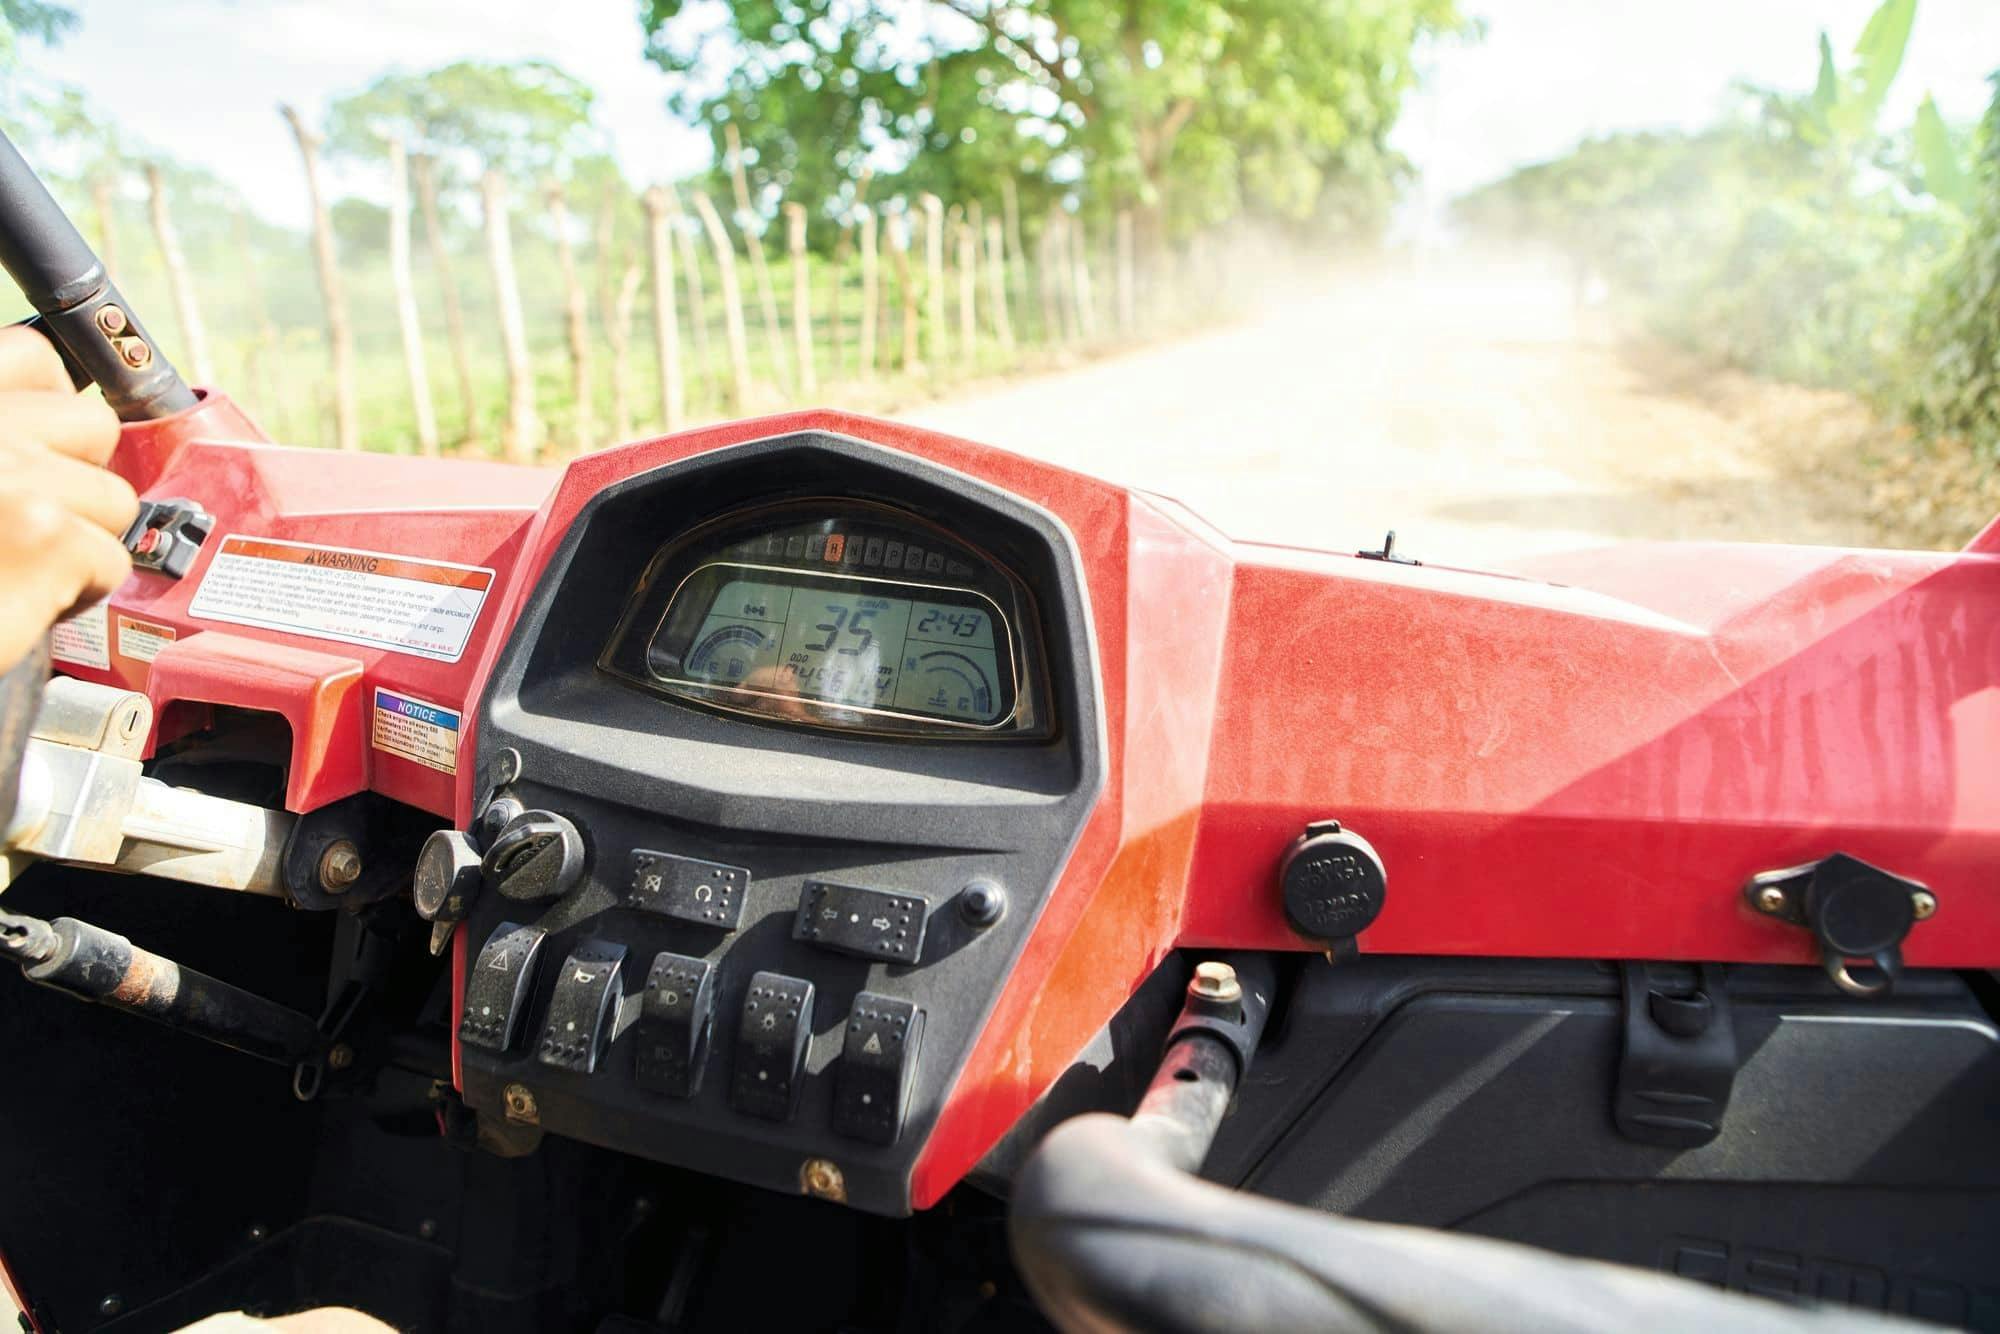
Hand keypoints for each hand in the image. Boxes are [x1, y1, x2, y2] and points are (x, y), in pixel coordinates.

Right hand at [0, 325, 135, 672]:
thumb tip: (51, 411)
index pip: (33, 359)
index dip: (49, 413)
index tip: (36, 454)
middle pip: (94, 426)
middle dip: (75, 481)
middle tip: (27, 523)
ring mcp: (9, 472)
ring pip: (113, 499)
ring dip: (77, 543)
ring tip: (14, 566)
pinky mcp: (43, 534)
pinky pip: (109, 559)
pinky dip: (76, 594)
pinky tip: (17, 602)